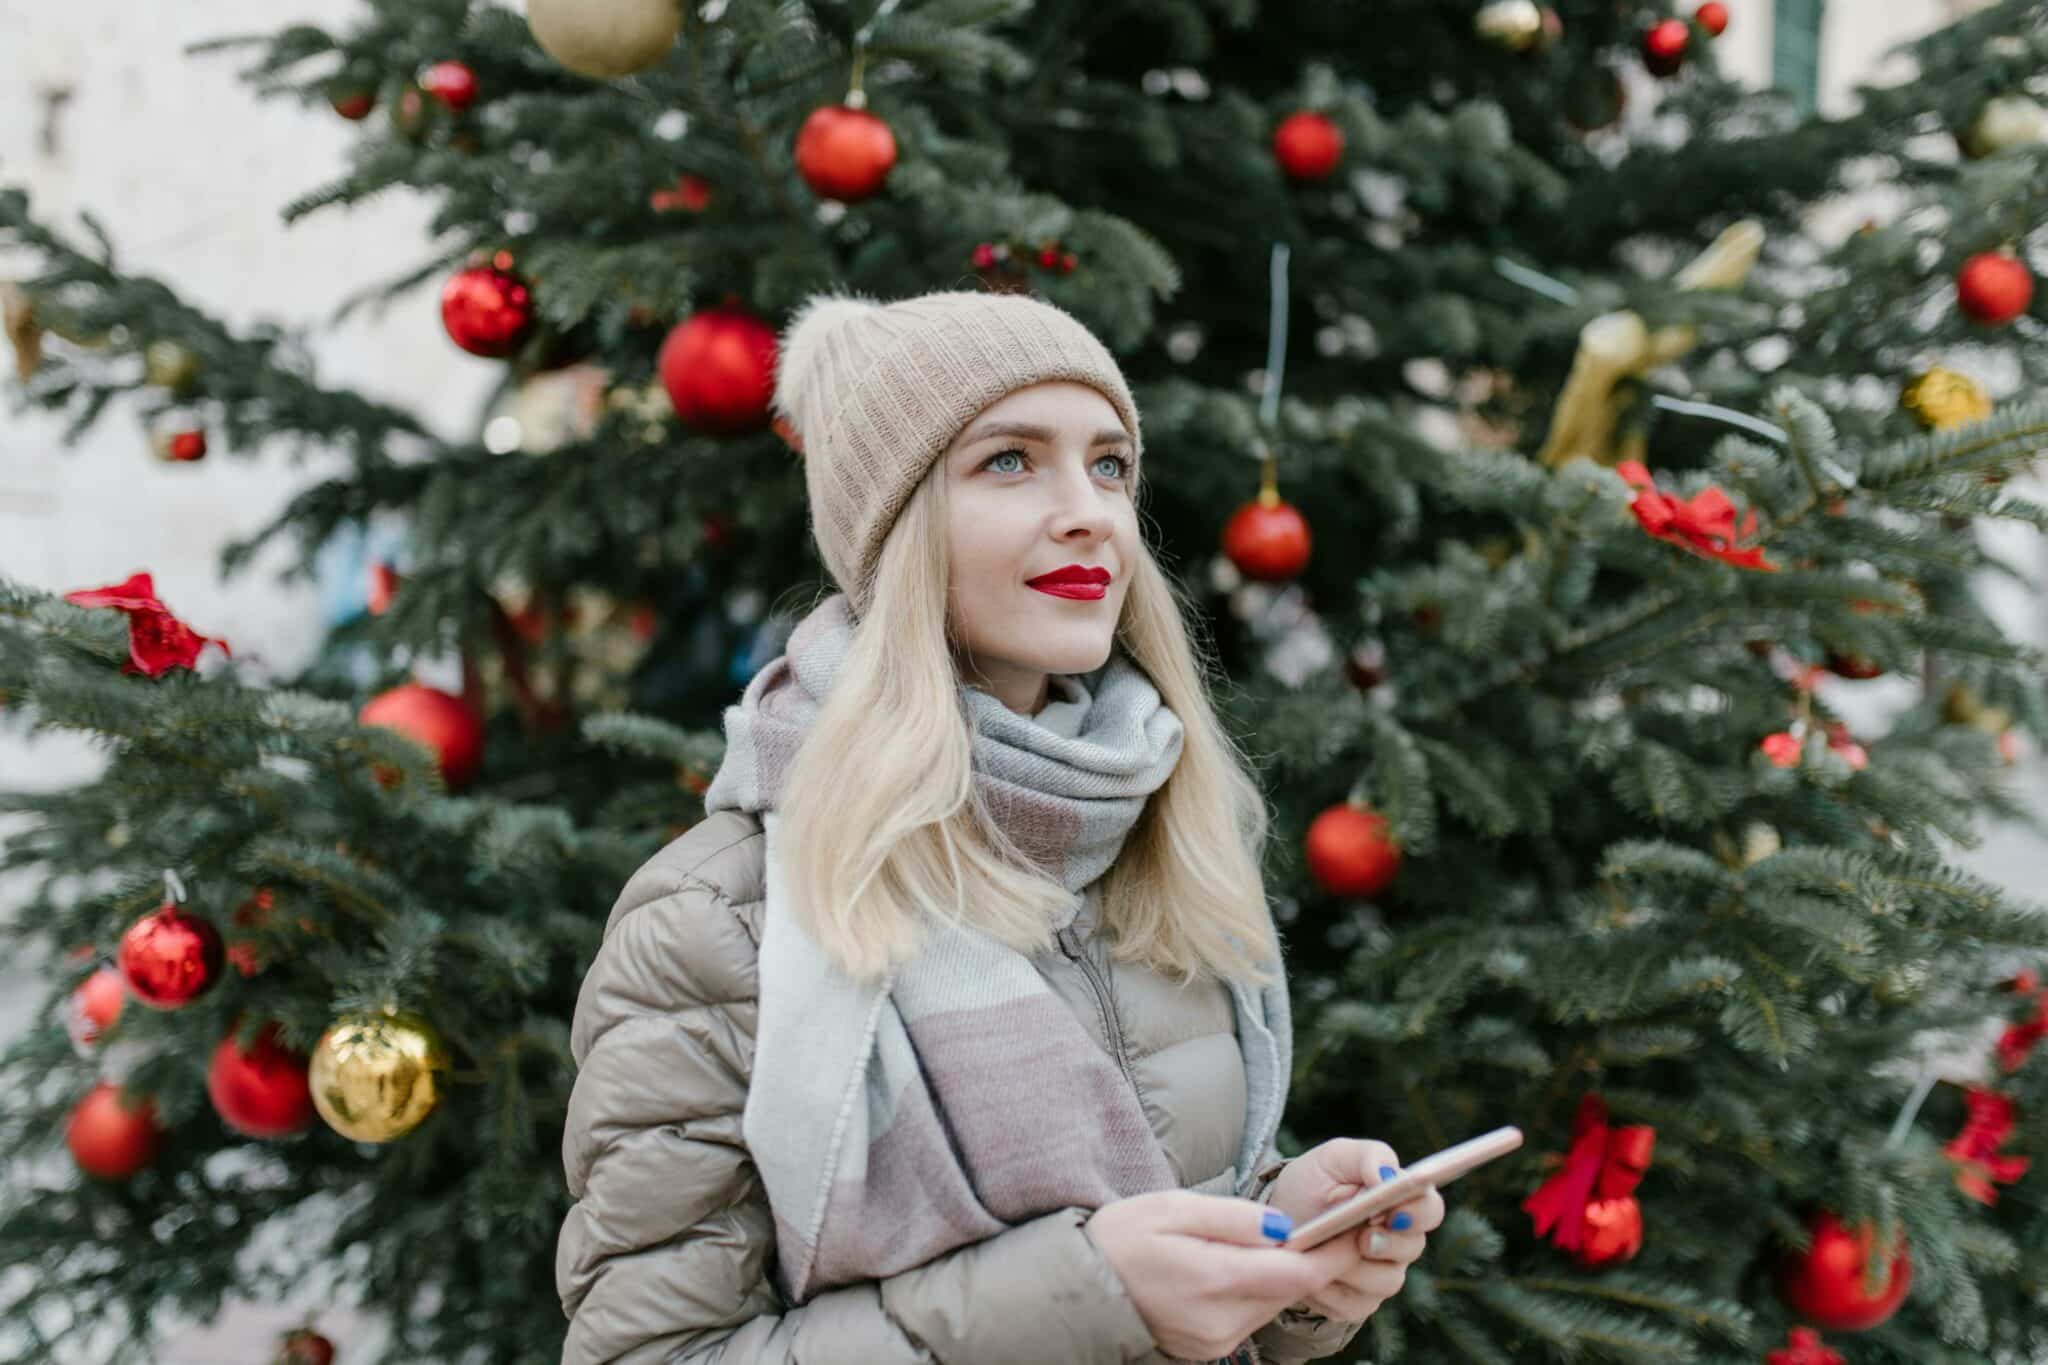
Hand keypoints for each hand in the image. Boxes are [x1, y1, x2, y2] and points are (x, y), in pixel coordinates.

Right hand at [1083, 1189, 1364, 1360]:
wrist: (1081, 1288)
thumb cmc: (1122, 1237)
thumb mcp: (1173, 1207)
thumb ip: (1234, 1217)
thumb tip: (1285, 1227)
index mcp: (1216, 1279)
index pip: (1298, 1271)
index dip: (1334, 1250)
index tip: (1356, 1227)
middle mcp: (1222, 1320)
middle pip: (1290, 1288)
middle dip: (1311, 1258)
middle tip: (1325, 1225)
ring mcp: (1217, 1340)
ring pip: (1272, 1302)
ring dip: (1280, 1274)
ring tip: (1274, 1240)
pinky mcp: (1210, 1348)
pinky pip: (1250, 1315)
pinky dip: (1256, 1289)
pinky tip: (1239, 1266)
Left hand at [1259, 1138, 1445, 1322]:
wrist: (1276, 1223)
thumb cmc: (1311, 1184)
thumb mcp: (1333, 1158)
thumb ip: (1367, 1157)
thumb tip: (1389, 1176)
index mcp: (1401, 1201)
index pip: (1430, 1208)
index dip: (1417, 1213)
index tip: (1391, 1212)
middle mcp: (1399, 1240)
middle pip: (1413, 1248)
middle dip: (1387, 1243)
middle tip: (1362, 1238)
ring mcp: (1381, 1273)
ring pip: (1386, 1281)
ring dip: (1354, 1268)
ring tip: (1323, 1251)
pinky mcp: (1358, 1301)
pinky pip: (1355, 1304)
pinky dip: (1330, 1289)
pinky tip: (1310, 1271)